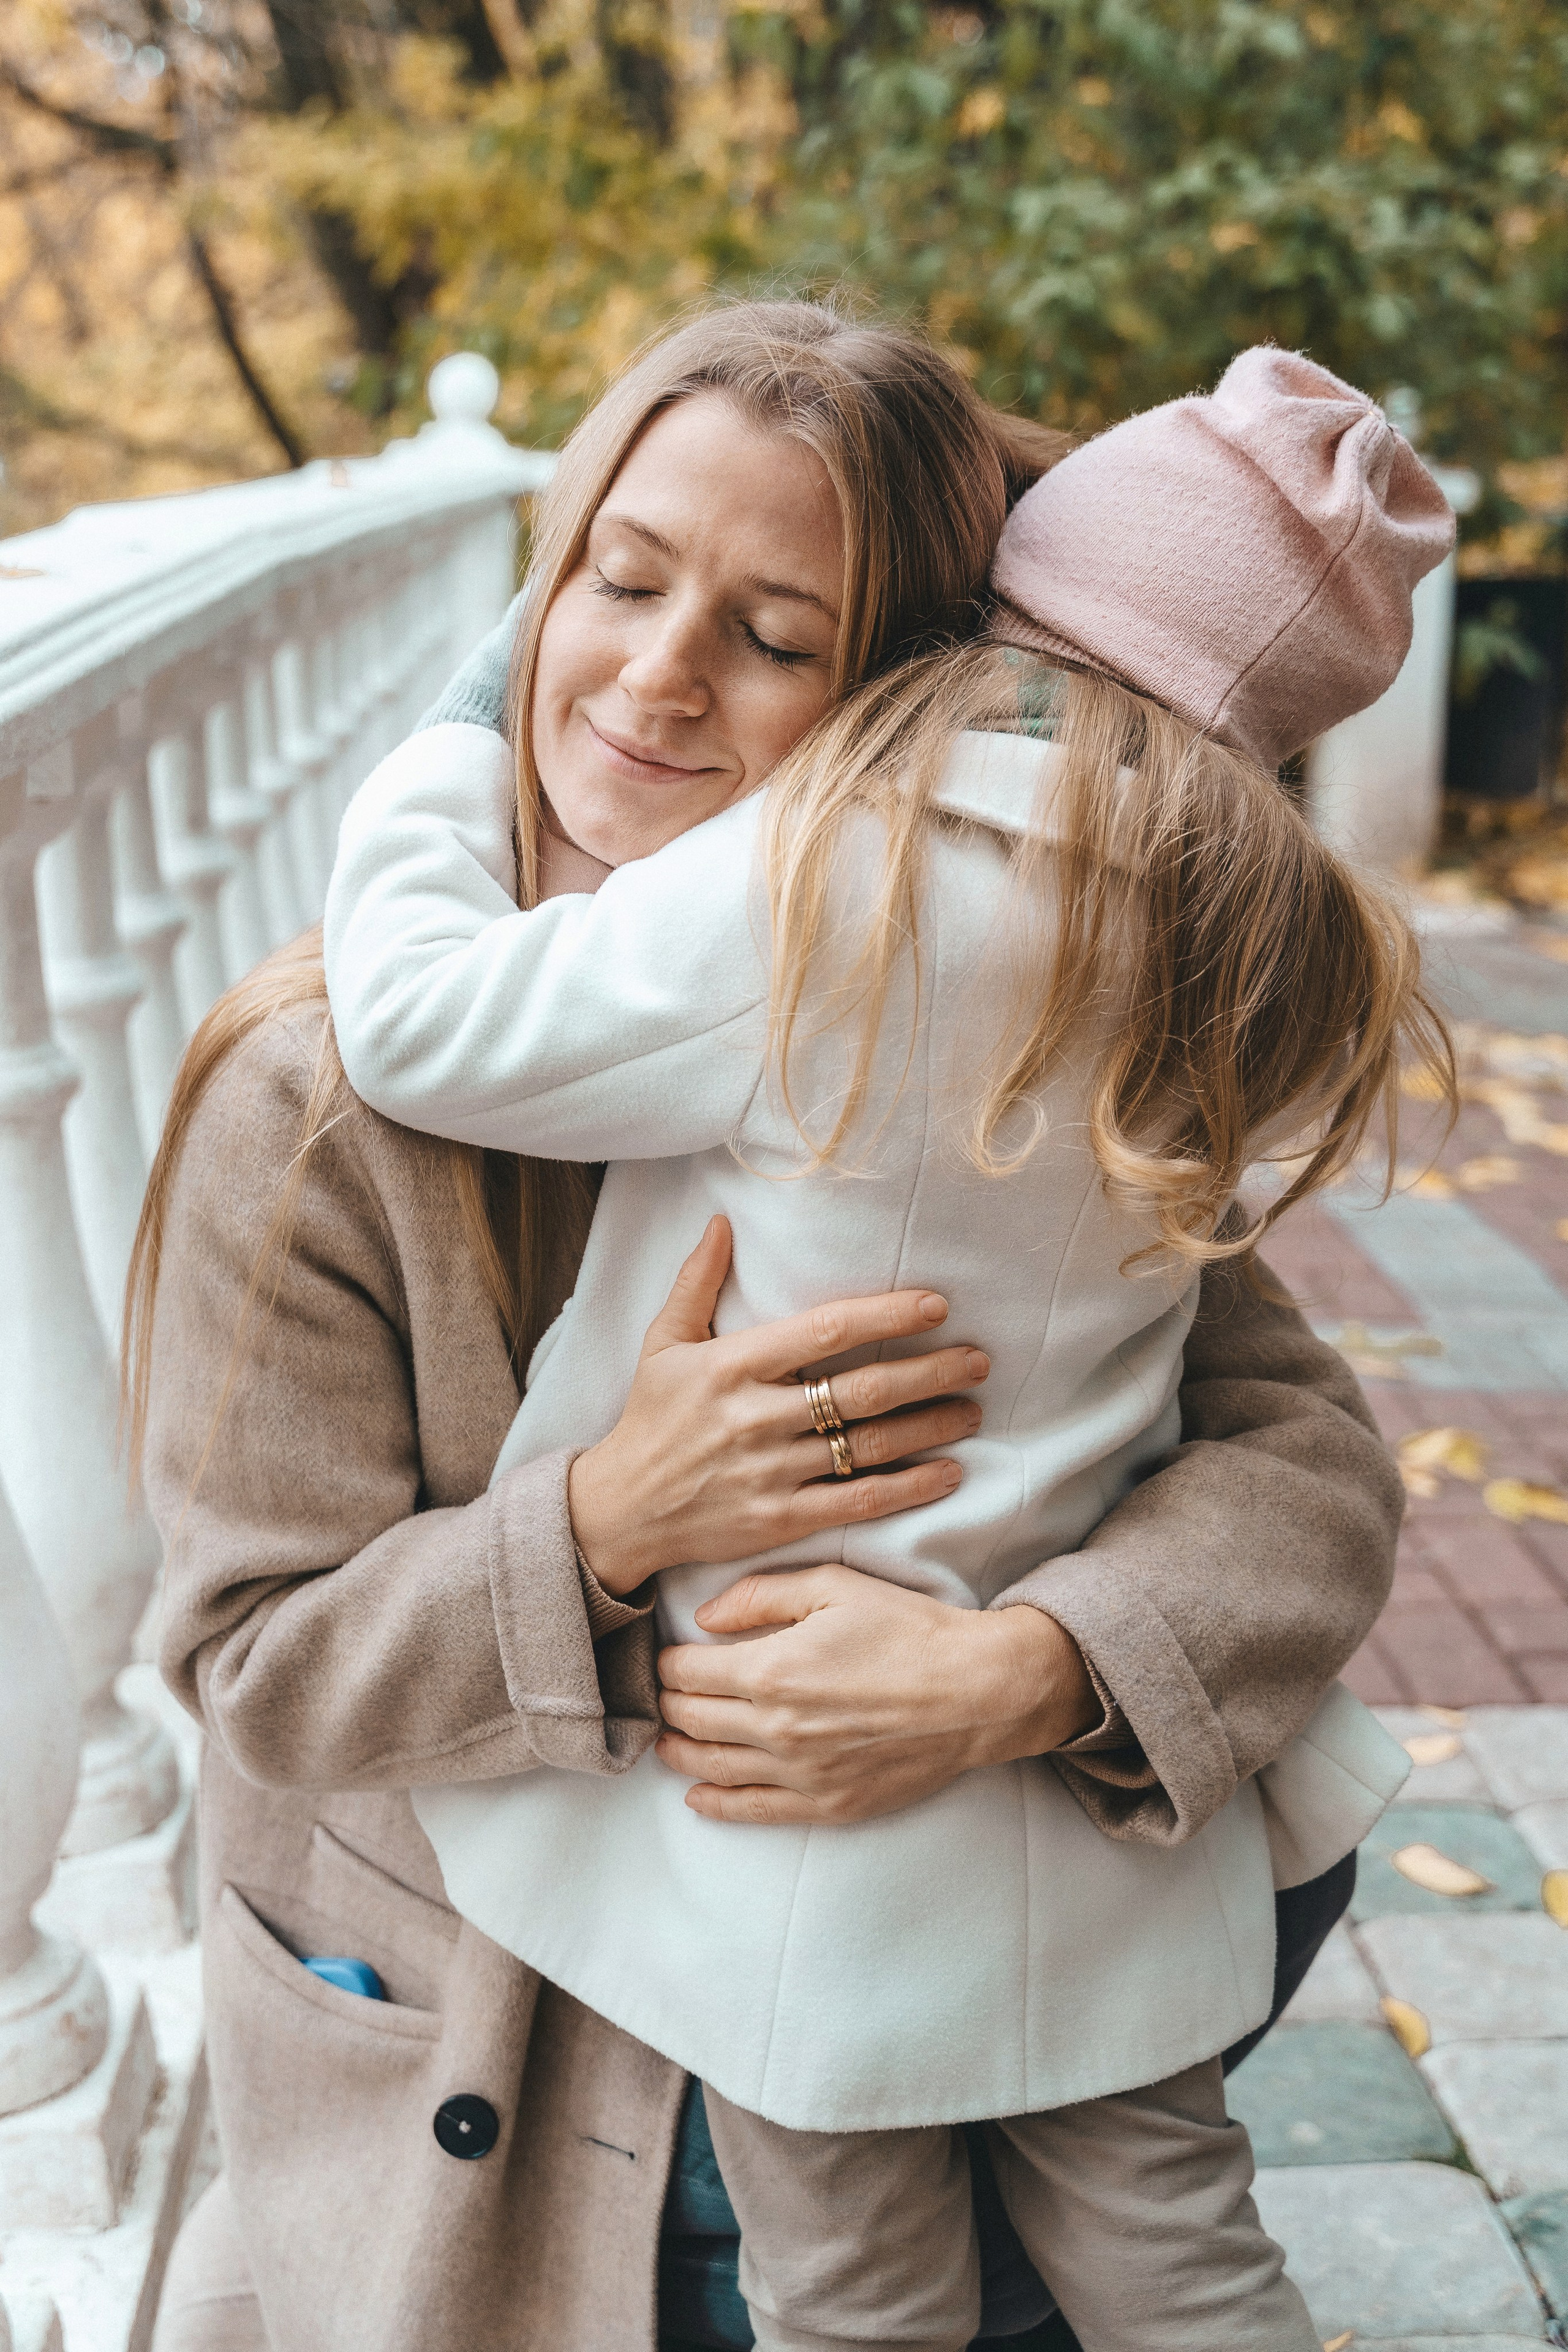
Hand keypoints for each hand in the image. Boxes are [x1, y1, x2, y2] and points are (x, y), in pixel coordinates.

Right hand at [568, 1218, 989, 1595]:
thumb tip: (722, 1222)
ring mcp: (770, 1473)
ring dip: (931, 1426)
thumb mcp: (663, 1343)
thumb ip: (696, 1282)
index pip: (824, 1331)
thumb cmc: (649, 1419)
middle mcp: (755, 1418)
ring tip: (973, 1408)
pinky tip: (949, 1473)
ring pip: (870, 1446)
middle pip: (862, 1390)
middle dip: (930, 1372)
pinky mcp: (780, 1520)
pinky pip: (858, 1502)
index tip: (936, 1306)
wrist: (620, 1511)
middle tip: (979, 1360)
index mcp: (731, 1367)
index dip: (886, 1316)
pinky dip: (909, 1488)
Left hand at [655, 1564, 1098, 1823]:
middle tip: (665, 1693)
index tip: (668, 1655)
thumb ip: (760, 1595)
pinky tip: (697, 1795)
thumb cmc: (908, 1630)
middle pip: (690, 1720)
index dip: (667, 1662)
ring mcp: (799, 1773)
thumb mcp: (834, 1585)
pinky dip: (716, 1803)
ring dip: (680, 1752)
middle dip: (668, 1704)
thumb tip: (703, 1618)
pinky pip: (752, 1811)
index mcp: (772, 1669)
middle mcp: (775, 1727)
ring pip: (711, 1767)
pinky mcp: (826, 1803)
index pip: (686, 1673)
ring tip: (667, 1739)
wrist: (976, 1692)